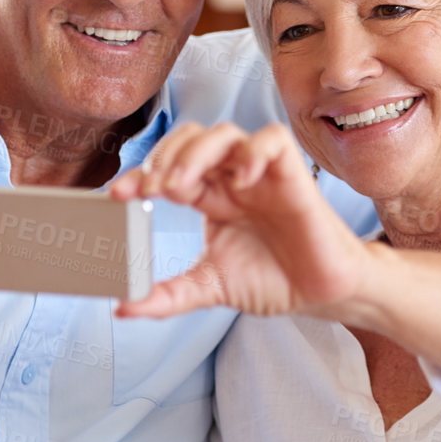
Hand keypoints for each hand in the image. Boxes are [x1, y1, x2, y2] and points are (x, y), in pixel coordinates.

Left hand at [109, 122, 372, 319]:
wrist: (322, 295)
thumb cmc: (272, 281)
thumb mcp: (210, 288)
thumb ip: (168, 296)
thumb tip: (122, 307)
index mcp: (209, 197)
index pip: (168, 169)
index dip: (141, 175)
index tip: (117, 195)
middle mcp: (231, 179)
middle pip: (190, 140)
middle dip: (165, 158)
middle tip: (152, 189)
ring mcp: (261, 174)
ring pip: (224, 134)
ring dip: (196, 153)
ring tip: (181, 184)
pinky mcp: (293, 175)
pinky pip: (273, 140)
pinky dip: (253, 152)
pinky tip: (239, 181)